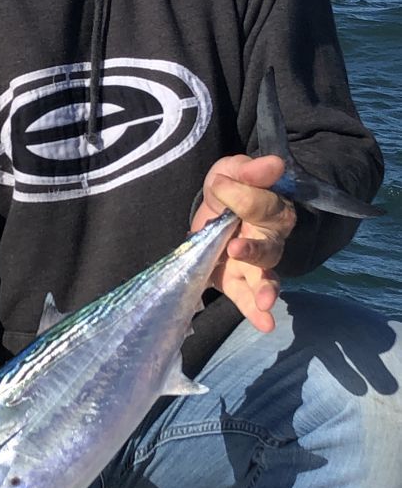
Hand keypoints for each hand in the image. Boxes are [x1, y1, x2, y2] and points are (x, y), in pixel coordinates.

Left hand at [190, 154, 296, 332]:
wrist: (212, 208)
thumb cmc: (230, 187)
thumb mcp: (232, 170)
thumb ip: (250, 171)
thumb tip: (275, 163)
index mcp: (273, 210)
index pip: (262, 205)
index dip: (242, 196)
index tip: (221, 185)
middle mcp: (269, 239)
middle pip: (268, 247)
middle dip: (254, 250)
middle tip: (236, 248)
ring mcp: (254, 264)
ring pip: (264, 277)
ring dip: (265, 289)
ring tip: (266, 302)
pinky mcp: (236, 281)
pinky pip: (247, 297)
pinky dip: (254, 312)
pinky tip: (265, 324)